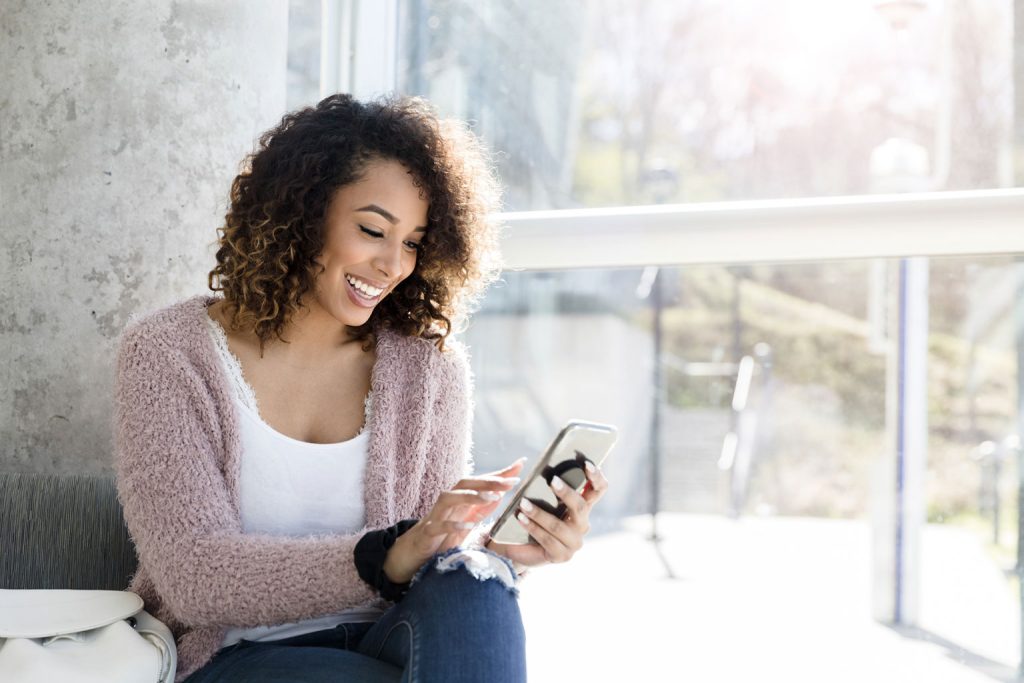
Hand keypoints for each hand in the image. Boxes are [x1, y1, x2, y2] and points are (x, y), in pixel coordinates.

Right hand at [383, 458, 524, 582]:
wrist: (415, 553)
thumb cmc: (444, 534)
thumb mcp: (469, 519)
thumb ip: (484, 506)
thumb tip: (503, 491)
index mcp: (459, 498)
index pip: (479, 481)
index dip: (499, 473)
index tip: (520, 466)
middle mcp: (447, 502)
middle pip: (465, 483)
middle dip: (488, 480)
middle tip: (510, 481)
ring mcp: (436, 515)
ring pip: (450, 498)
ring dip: (471, 496)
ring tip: (492, 498)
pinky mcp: (428, 532)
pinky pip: (439, 525)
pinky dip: (454, 524)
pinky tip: (470, 525)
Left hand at [486, 459, 608, 567]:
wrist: (517, 546)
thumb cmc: (531, 515)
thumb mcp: (537, 497)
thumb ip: (539, 483)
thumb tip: (527, 463)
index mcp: (582, 507)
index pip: (598, 490)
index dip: (596, 477)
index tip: (586, 464)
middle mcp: (582, 525)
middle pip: (581, 507)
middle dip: (567, 493)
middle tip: (551, 480)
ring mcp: (574, 542)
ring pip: (559, 526)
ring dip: (540, 513)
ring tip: (523, 503)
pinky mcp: (561, 556)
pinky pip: (547, 540)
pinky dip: (533, 528)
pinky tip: (521, 518)